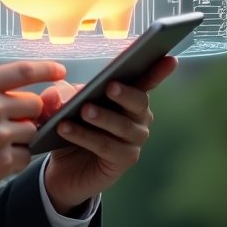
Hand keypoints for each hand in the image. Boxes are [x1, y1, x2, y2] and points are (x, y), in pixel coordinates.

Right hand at [0, 61, 66, 200]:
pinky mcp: (2, 161)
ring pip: (31, 131)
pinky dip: (15, 157)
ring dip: (20, 137)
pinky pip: (25, 155)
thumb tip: (19, 89)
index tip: (60, 71)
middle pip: (33, 104)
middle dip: (26, 113)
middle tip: (7, 122)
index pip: (23, 71)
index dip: (46, 69)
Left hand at [42, 56, 177, 214]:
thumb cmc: (71, 126)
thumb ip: (61, 94)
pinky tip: (65, 128)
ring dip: (102, 117)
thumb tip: (58, 92)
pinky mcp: (124, 160)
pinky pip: (106, 146)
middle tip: (109, 86)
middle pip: (138, 102)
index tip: (168, 58)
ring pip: (122, 126)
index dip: (158, 70)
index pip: (146, 81)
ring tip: (83, 110)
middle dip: (125, 93)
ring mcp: (134, 140)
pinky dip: (85, 136)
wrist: (63, 168)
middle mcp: (138, 117)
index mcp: (128, 96)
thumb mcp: (61, 105)